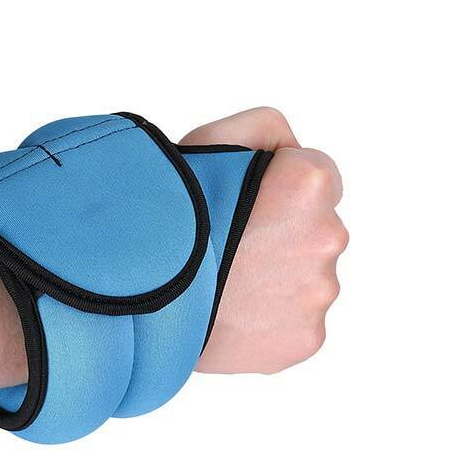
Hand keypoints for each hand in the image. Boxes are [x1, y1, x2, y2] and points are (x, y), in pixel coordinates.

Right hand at [185, 107, 347, 374]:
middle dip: (283, 232)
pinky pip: (296, 321)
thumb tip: (291, 154)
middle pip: (315, 229)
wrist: (139, 287)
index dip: (281, 185)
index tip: (250, 200)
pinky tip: (233, 309)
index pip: (318, 175)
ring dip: (278, 276)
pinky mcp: (305, 338)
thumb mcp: (212, 137)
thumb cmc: (171, 208)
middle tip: (232, 241)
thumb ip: (267, 129)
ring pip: (306, 276)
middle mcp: (328, 235)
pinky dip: (270, 318)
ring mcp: (318, 292)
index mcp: (311, 182)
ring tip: (227, 278)